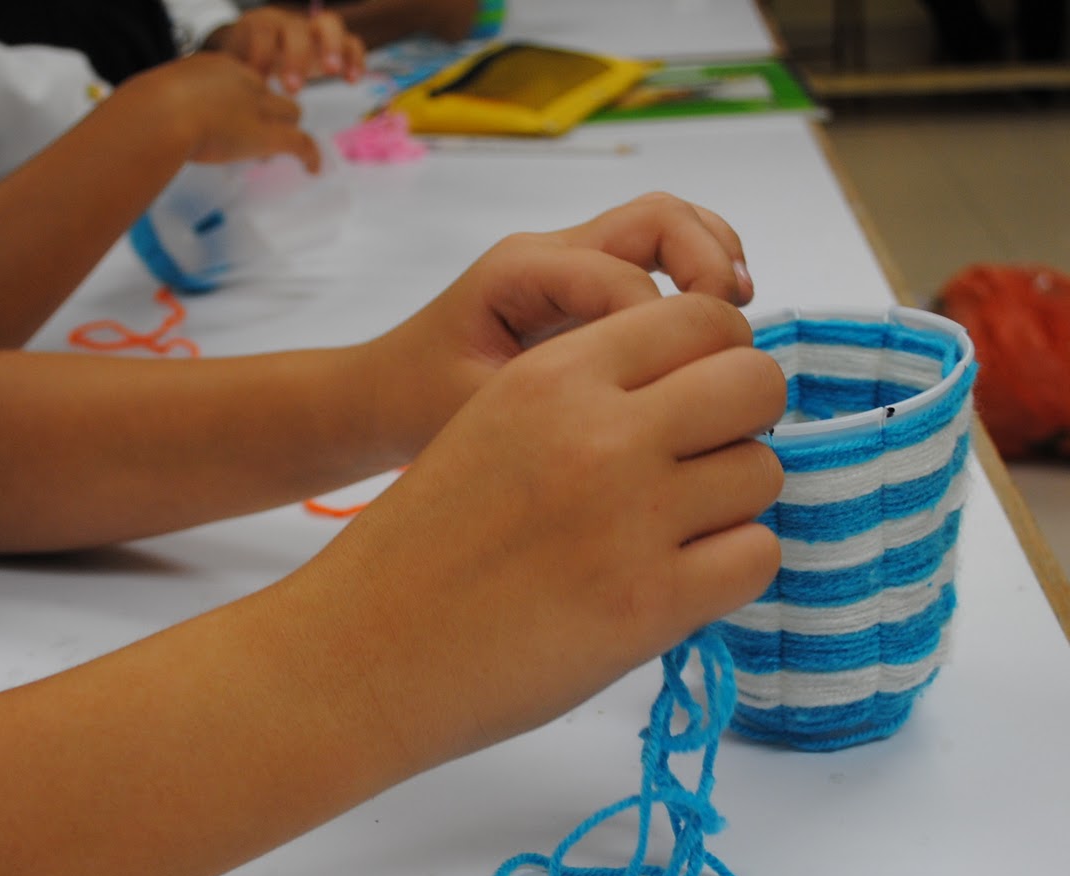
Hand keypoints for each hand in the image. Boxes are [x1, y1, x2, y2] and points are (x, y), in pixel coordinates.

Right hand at [136, 52, 322, 171]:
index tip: (231, 116)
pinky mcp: (266, 135)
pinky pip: (300, 142)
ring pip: (290, 113)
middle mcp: (241, 81)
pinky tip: (315, 169)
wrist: (162, 112)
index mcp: (212, 68)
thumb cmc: (146, 111)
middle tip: (261, 138)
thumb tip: (134, 129)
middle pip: (270, 92)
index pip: (238, 79)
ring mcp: (257, 107)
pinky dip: (310, 155)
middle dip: (270, 112)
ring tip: (294, 153)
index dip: (240, 100)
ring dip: (289, 131)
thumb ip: (151, 111)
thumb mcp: (147, 102)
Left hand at [204, 9, 367, 91]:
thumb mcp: (234, 77)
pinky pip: (351, 42)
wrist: (254, 56)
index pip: (261, 32)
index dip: (261, 56)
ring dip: (332, 48)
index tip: (258, 84)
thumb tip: (238, 131)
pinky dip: (355, 57)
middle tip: (293, 88)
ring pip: (329, 24)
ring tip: (333, 73)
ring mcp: (313, 31)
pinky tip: (352, 80)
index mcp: (259, 27)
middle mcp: (287, 24)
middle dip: (296, 57)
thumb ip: (236, 93)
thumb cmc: (243, 71)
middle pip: (295, 28)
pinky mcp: (333, 45)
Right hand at [282, 294, 785, 773]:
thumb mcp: (486, 426)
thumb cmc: (417, 548)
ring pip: (762, 475)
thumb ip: (583, 397)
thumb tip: (697, 393)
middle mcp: (600, 433)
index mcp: (552, 376)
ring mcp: (631, 519)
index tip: (696, 400)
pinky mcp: (651, 605)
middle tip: (698, 467)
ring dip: (730, 505)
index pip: (703, 319)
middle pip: (756, 385)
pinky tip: (669, 584)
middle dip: (742, 422)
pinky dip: (726, 570)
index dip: (718, 358)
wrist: (360, 652)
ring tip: (665, 537)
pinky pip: (756, 556)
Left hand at [357, 193, 757, 456]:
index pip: (619, 279)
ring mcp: (569, 264)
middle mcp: (549, 254)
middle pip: (656, 217)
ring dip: (711, 259)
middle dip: (706, 262)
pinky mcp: (582, 287)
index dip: (663, 327)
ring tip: (739, 312)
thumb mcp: (480, 415)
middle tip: (733, 321)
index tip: (680, 386)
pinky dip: (695, 276)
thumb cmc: (417, 407)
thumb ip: (556, 405)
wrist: (379, 398)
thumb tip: (653, 412)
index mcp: (518, 273)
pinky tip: (713, 329)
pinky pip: (654, 258)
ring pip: (664, 225)